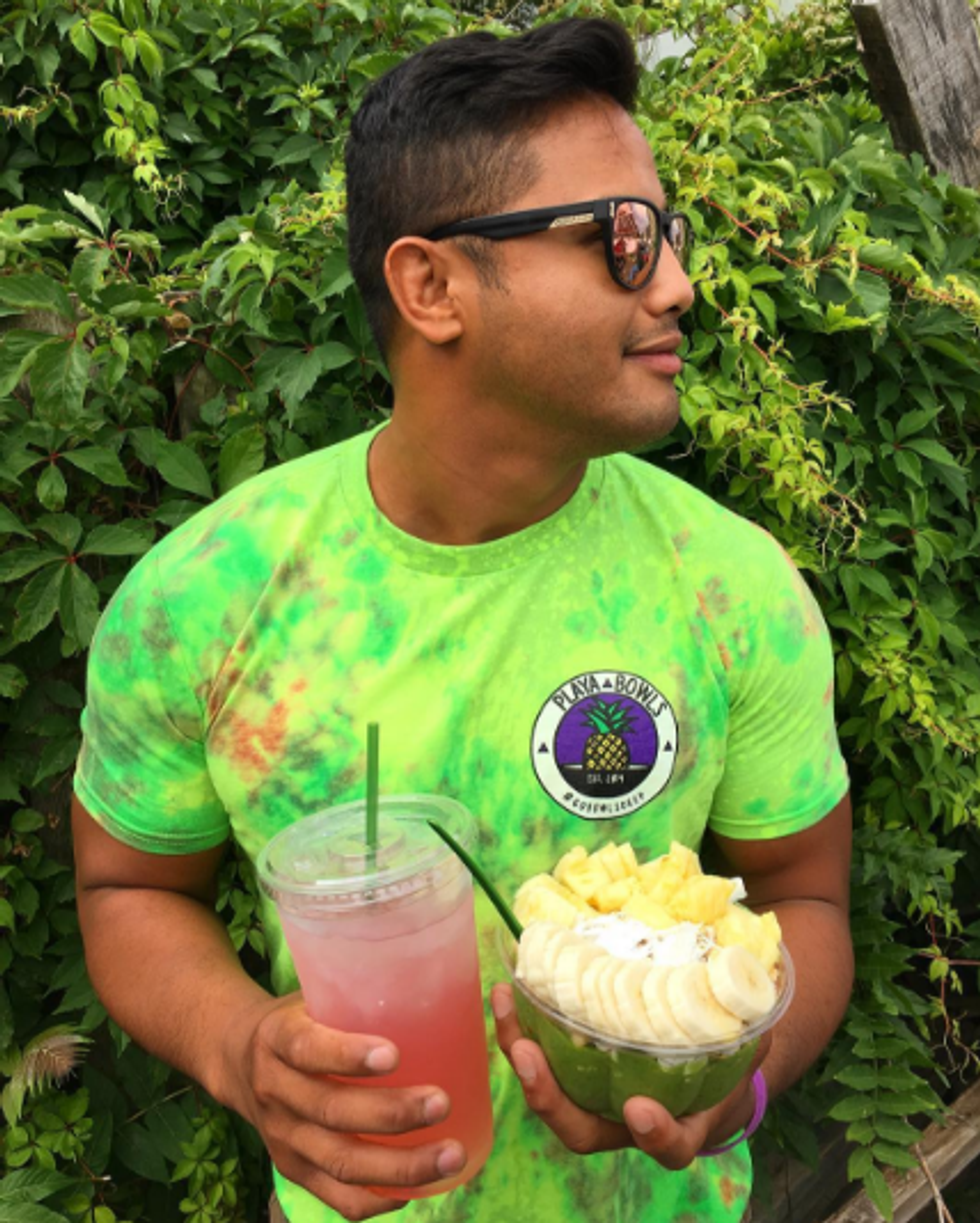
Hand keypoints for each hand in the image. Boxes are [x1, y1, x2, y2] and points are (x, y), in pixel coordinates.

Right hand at [222, 993, 465, 1221]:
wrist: (237, 1057)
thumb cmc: (301, 1018)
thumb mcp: (314, 993)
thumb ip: (356, 993)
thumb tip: (436, 983)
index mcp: (277, 1038)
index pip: (307, 1048)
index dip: (348, 1055)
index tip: (395, 1054)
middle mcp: (274, 1091)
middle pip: (331, 1112)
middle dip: (391, 1114)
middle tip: (442, 1103)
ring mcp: (282, 1138)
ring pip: (340, 1162)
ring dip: (399, 1166)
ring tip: (450, 1155)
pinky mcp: (293, 1170)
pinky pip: (336, 1197)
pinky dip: (378, 1198)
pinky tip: (418, 1188)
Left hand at [491, 983, 768, 1168]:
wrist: (706, 1057)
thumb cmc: (728, 1054)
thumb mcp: (748, 1044)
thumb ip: (750, 1029)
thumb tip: (757, 987)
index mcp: (679, 1123)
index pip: (669, 1145)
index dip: (657, 1134)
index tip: (642, 1109)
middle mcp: (626, 1119)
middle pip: (581, 1129)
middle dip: (547, 1097)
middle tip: (526, 1055)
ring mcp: (595, 1094)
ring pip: (549, 1092)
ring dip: (520, 1051)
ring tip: (506, 1003)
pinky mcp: (574, 1064)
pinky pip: (541, 1055)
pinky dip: (522, 1026)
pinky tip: (509, 989)